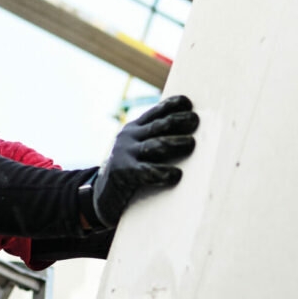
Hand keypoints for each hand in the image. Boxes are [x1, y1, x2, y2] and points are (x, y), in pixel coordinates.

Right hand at [91, 94, 197, 226]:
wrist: (102, 195)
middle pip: (158, 125)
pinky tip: (176, 174)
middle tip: (195, 120)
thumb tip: (191, 136)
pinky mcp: (123, 173)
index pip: (155, 113)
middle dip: (178, 121)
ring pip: (156, 145)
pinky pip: (147, 171)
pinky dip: (163, 172)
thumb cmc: (130, 171)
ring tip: (190, 143)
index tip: (188, 103)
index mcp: (134, 129)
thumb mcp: (138, 150)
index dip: (171, 105)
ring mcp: (125, 153)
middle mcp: (129, 137)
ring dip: (175, 143)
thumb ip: (156, 140)